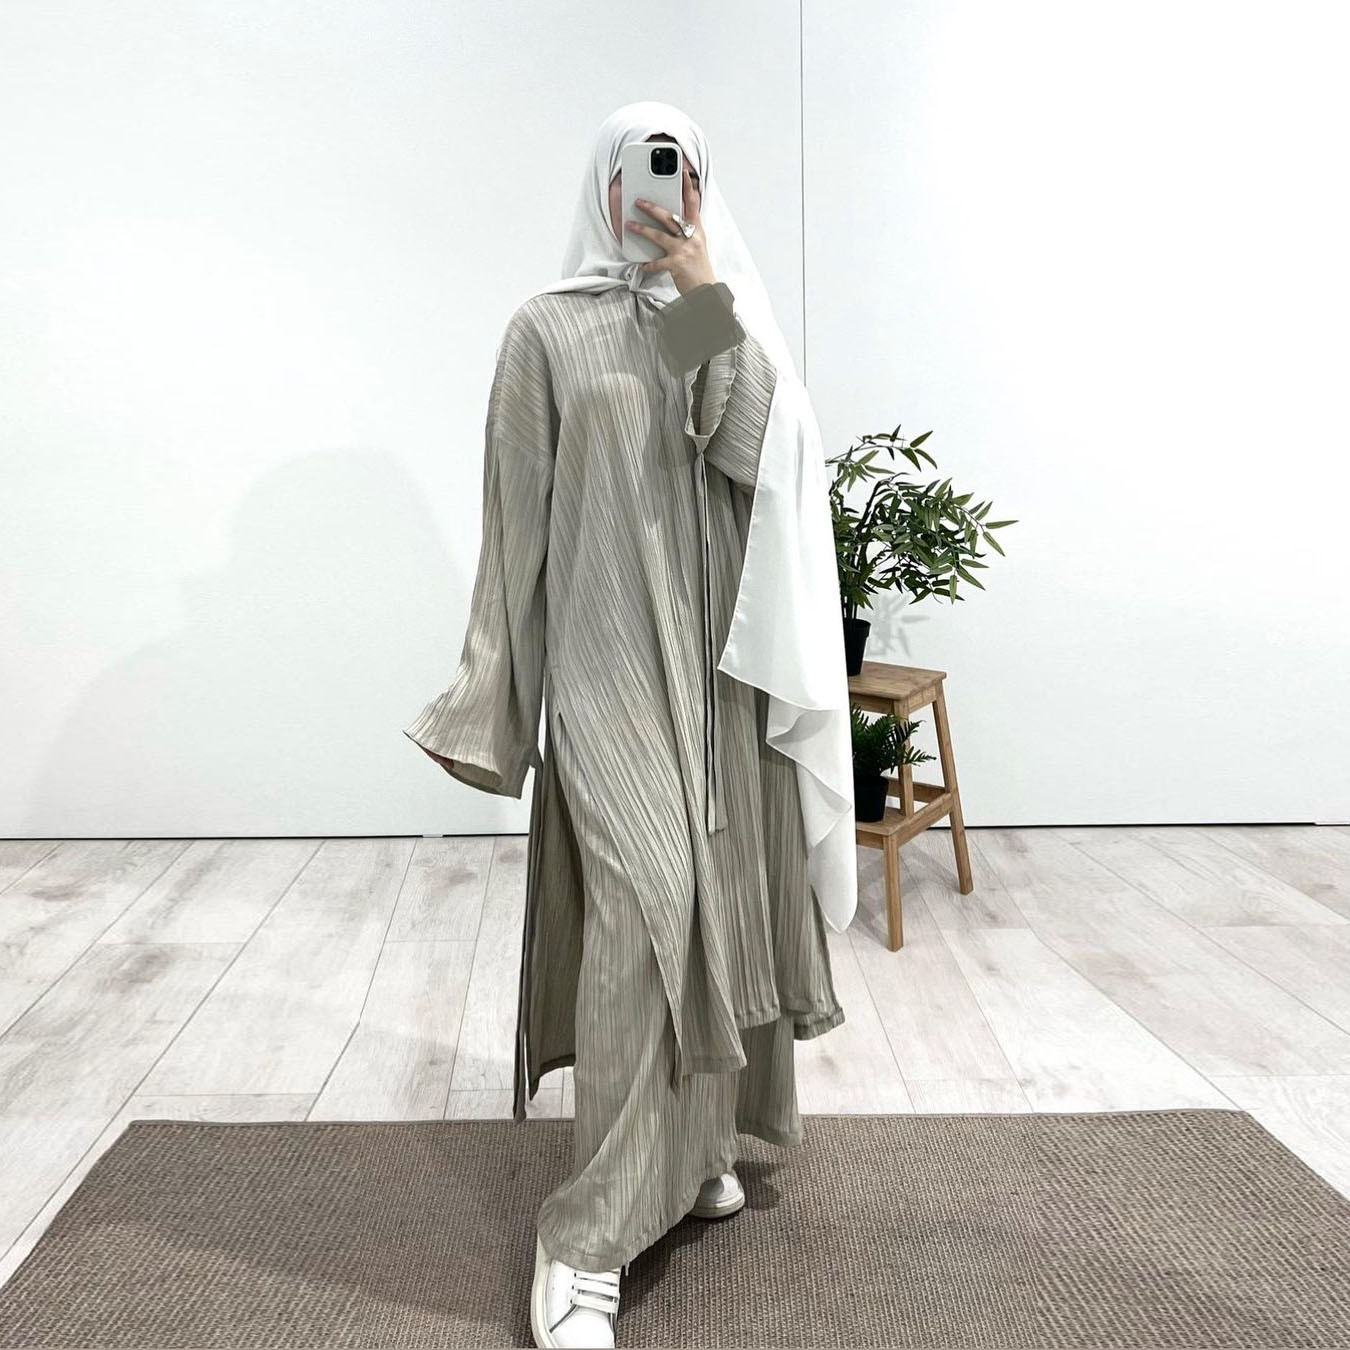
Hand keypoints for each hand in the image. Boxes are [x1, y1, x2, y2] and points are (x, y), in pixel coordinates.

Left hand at [626, 176, 715, 295]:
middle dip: (652, 208)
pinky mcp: (677, 264)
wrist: (707, 289)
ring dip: (642, 230)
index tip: (684, 173)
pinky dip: (649, 264)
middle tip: (639, 201)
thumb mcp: (698, 245)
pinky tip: (642, 264)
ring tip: (629, 225)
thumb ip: (687, 231)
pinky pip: (657, 262)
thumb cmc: (699, 267)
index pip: (694, 204)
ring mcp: (684, 250)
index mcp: (697, 231)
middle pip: (670, 217)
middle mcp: (691, 238)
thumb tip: (671, 220)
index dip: (689, 188)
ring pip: (660, 235)